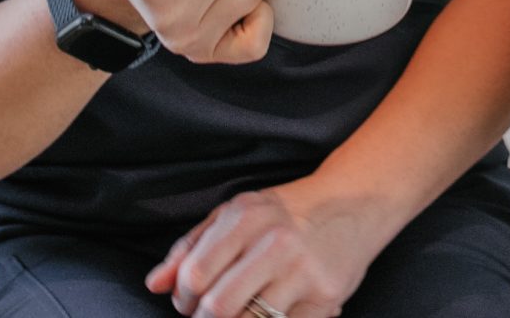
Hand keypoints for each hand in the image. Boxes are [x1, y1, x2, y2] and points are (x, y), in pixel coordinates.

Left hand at [145, 179, 383, 317]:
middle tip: (209, 315)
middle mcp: (274, 243)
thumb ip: (190, 247)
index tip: (189, 302)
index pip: (195, 276)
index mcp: (246, 218)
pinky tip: (267, 314)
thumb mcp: (235, 214)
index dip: (183, 299)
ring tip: (240, 313)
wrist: (354, 203)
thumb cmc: (285, 212)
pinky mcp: (325, 298)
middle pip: (218, 308)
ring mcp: (302, 273)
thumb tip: (155, 284)